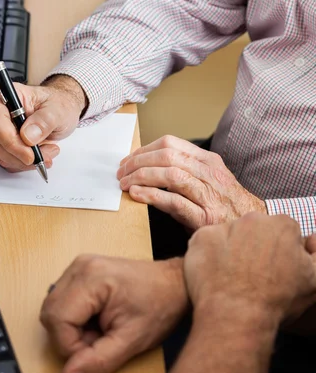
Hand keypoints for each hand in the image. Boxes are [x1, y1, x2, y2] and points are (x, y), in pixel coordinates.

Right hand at [0, 75, 86, 171]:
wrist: (59, 112)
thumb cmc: (56, 105)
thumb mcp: (58, 109)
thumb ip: (44, 120)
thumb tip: (27, 136)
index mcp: (4, 97)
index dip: (11, 142)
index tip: (30, 154)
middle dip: (21, 155)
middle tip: (47, 155)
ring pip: (1, 156)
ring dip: (26, 161)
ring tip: (48, 152)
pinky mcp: (2, 145)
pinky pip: (8, 161)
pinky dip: (25, 163)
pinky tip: (41, 155)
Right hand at [40, 255, 185, 372]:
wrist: (176, 284)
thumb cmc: (160, 306)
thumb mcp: (132, 341)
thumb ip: (98, 362)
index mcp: (92, 278)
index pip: (58, 321)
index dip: (71, 347)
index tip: (96, 351)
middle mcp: (80, 267)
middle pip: (50, 314)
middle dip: (70, 337)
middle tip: (100, 341)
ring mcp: (79, 266)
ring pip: (53, 309)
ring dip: (71, 329)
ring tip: (100, 329)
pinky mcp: (81, 271)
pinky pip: (62, 301)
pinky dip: (74, 318)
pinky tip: (97, 319)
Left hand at [117, 135, 265, 229]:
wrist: (252, 228)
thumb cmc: (226, 207)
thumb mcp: (209, 181)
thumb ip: (184, 171)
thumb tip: (147, 166)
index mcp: (208, 161)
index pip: (171, 144)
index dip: (144, 150)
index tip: (128, 160)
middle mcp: (209, 174)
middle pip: (167, 156)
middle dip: (138, 162)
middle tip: (121, 173)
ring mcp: (209, 195)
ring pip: (170, 174)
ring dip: (141, 177)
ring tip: (125, 184)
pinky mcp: (205, 218)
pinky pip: (174, 201)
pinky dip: (151, 196)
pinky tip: (137, 195)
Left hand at [184, 213, 315, 325]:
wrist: (236, 316)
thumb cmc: (277, 301)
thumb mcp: (314, 281)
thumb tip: (312, 241)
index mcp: (282, 224)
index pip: (283, 232)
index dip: (280, 252)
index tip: (275, 270)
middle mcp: (253, 219)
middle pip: (255, 230)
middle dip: (255, 247)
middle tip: (253, 275)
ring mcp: (224, 227)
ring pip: (229, 236)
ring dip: (231, 250)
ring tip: (232, 278)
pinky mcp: (201, 238)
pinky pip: (206, 243)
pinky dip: (209, 256)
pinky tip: (215, 275)